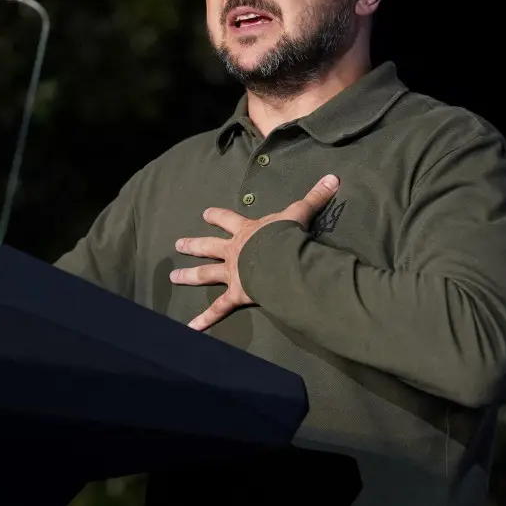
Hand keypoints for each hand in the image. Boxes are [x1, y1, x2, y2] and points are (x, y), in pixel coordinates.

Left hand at [171, 174, 339, 330]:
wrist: (280, 260)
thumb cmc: (286, 236)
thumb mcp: (299, 213)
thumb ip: (314, 198)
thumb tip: (333, 178)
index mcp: (246, 232)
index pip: (228, 220)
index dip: (216, 216)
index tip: (204, 214)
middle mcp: (233, 252)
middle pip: (208, 247)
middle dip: (193, 245)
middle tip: (177, 245)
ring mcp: (232, 273)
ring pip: (205, 275)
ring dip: (188, 276)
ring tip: (173, 277)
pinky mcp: (236, 295)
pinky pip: (218, 309)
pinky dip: (204, 319)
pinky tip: (190, 327)